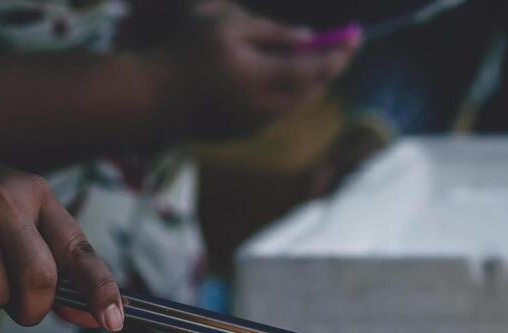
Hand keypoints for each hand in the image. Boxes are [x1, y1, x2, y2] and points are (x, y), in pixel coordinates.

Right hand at [0, 153, 121, 329]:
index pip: (77, 250)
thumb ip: (60, 267)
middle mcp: (3, 202)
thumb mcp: (24, 219)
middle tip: (21, 305)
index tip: (113, 320)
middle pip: (39, 281)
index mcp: (36, 196)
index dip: (100, 289)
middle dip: (32, 309)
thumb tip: (97, 319)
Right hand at [155, 1, 359, 140]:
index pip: (313, 69)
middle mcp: (265, 107)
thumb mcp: (223, 24)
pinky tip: (279, 76)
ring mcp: (257, 124)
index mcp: (259, 76)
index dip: (339, 54)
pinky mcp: (246, 133)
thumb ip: (269, 30)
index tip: (356, 38)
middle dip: (328, 68)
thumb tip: (306, 39)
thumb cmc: (184, 51)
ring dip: (307, 81)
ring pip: (296, 101)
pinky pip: (276, 110)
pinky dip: (285, 92)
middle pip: (312, 89)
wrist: (151, 97)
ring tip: (309, 59)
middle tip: (339, 48)